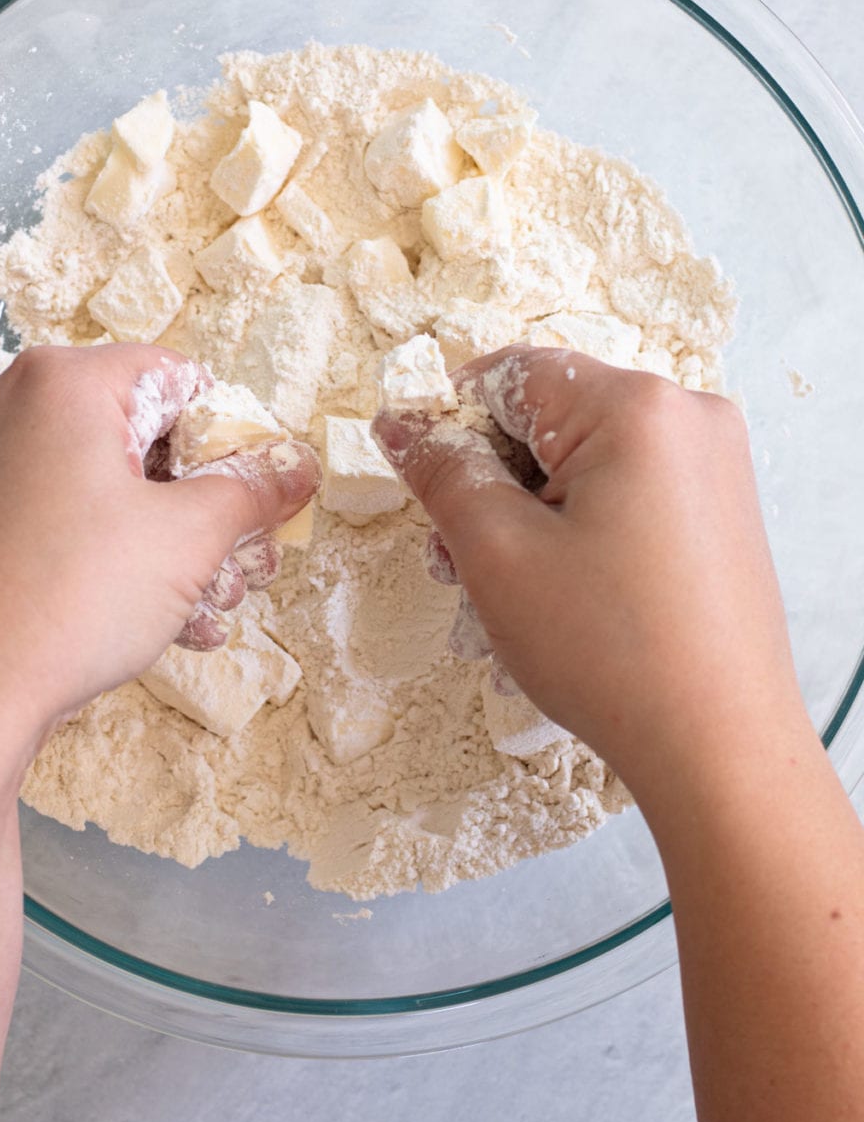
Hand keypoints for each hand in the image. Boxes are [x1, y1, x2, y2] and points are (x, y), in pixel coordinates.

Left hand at [0, 344, 318, 784]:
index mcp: (63, 383)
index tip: (254, 495)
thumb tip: (298, 468)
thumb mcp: (188, 539)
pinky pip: (56, 519)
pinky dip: (106, 556)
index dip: (231, 436)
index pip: (178, 379)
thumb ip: (252, 490)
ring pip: (100, 485)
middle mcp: (9, 406)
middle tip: (237, 561)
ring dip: (163, 542)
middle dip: (199, 503)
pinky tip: (151, 621)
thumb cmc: (69, 599)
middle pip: (138, 434)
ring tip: (204, 606)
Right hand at [373, 345, 803, 793]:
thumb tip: (401, 421)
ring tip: (496, 590)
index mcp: (637, 406)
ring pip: (583, 460)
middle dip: (489, 480)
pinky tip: (550, 592)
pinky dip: (575, 528)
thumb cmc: (611, 651)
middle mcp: (688, 416)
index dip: (448, 419)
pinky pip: (625, 491)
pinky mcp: (720, 511)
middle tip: (454, 557)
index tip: (414, 476)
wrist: (719, 748)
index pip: (512, 374)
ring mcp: (713, 464)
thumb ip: (443, 469)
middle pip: (550, 417)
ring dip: (526, 512)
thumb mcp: (498, 552)